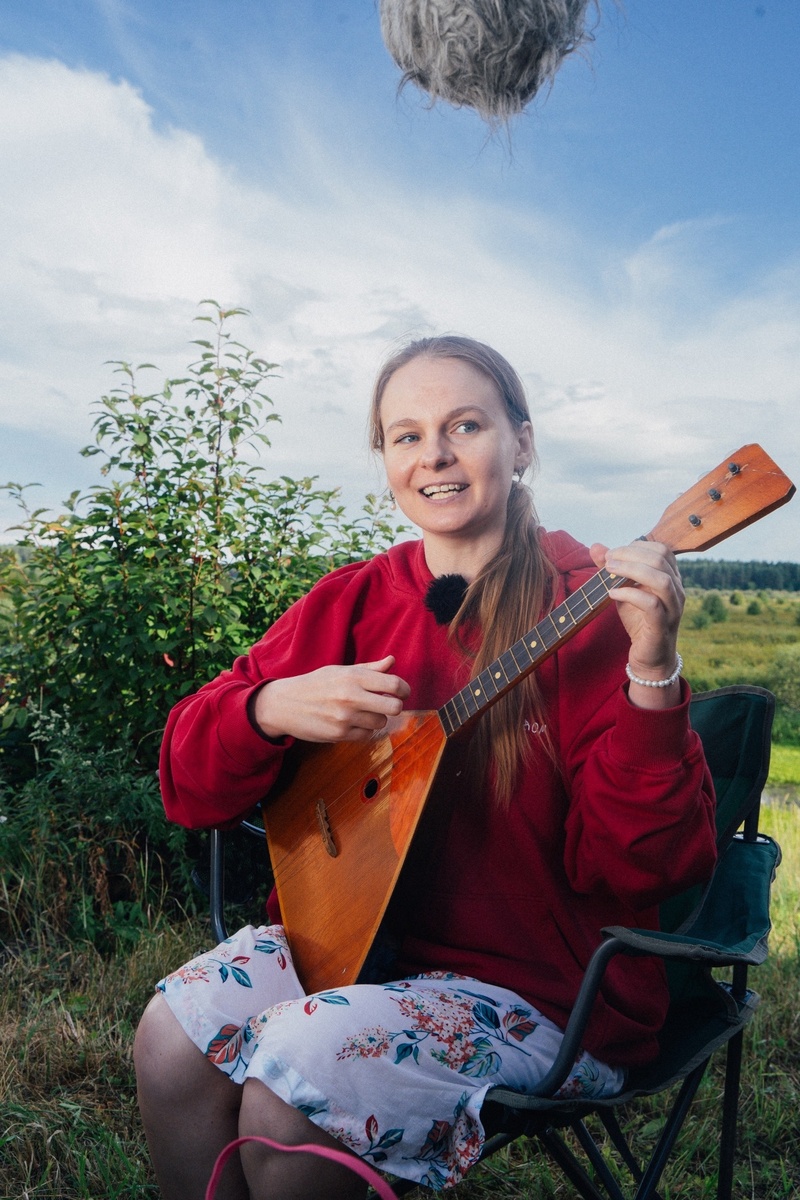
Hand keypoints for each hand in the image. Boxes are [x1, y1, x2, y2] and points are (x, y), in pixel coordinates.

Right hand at [253, 655, 410, 742]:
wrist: (285, 704)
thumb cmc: (315, 684)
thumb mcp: (340, 671)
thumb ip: (369, 669)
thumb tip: (392, 661)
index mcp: (353, 677)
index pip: (394, 684)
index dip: (404, 689)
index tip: (402, 692)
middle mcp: (351, 696)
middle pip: (394, 707)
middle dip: (395, 706)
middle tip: (388, 704)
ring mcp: (345, 717)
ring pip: (380, 722)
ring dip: (376, 718)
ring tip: (363, 712)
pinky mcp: (339, 734)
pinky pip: (366, 735)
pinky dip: (364, 730)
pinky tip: (353, 722)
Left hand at [590, 541, 683, 705]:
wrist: (649, 656)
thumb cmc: (638, 619)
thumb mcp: (623, 590)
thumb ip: (611, 569)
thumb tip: (596, 546)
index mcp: (671, 577)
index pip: (661, 549)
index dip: (635, 546)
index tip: (612, 553)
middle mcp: (677, 589)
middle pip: (661, 558)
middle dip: (630, 554)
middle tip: (607, 561)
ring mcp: (673, 607)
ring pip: (661, 579)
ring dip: (632, 570)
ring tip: (609, 571)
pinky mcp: (663, 625)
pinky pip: (651, 604)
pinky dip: (630, 594)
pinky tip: (612, 594)